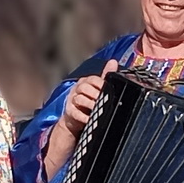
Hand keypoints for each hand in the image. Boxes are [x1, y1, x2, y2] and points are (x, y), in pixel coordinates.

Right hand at [41, 62, 118, 179]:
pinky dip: (84, 117)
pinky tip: (91, 118)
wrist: (74, 120)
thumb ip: (105, 76)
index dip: (101, 84)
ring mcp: (72, 101)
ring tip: (98, 109)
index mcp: (85, 82)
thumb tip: (114, 62)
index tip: (108, 90)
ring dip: (90, 105)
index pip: (94, 79)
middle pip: (85, 88)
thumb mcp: (97, 88)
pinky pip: (76, 113)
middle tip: (104, 100)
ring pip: (80, 99)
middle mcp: (77, 89)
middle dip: (96, 94)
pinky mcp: (69, 113)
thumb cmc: (88, 102)